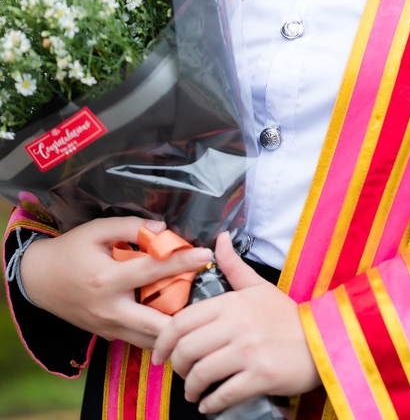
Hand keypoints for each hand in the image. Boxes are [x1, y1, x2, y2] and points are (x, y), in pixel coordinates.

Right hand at [20, 217, 212, 348]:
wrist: (39, 281)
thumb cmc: (71, 251)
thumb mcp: (96, 230)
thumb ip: (130, 227)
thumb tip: (163, 229)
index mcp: (108, 279)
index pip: (153, 271)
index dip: (182, 261)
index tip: (206, 255)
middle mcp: (111, 309)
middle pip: (157, 325)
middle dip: (186, 319)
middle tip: (211, 303)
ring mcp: (109, 328)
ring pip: (151, 340)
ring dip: (175, 328)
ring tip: (199, 311)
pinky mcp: (109, 336)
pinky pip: (140, 339)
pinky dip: (159, 331)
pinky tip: (175, 316)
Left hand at [152, 231, 320, 412]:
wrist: (323, 338)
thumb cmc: (287, 315)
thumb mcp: (259, 286)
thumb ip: (233, 265)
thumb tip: (220, 238)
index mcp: (232, 302)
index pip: (182, 320)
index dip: (164, 341)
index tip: (161, 353)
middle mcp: (236, 325)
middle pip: (187, 349)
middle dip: (177, 367)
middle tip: (181, 373)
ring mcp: (248, 351)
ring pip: (201, 373)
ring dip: (192, 389)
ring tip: (194, 392)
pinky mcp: (260, 376)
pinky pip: (224, 394)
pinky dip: (211, 404)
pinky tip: (210, 405)